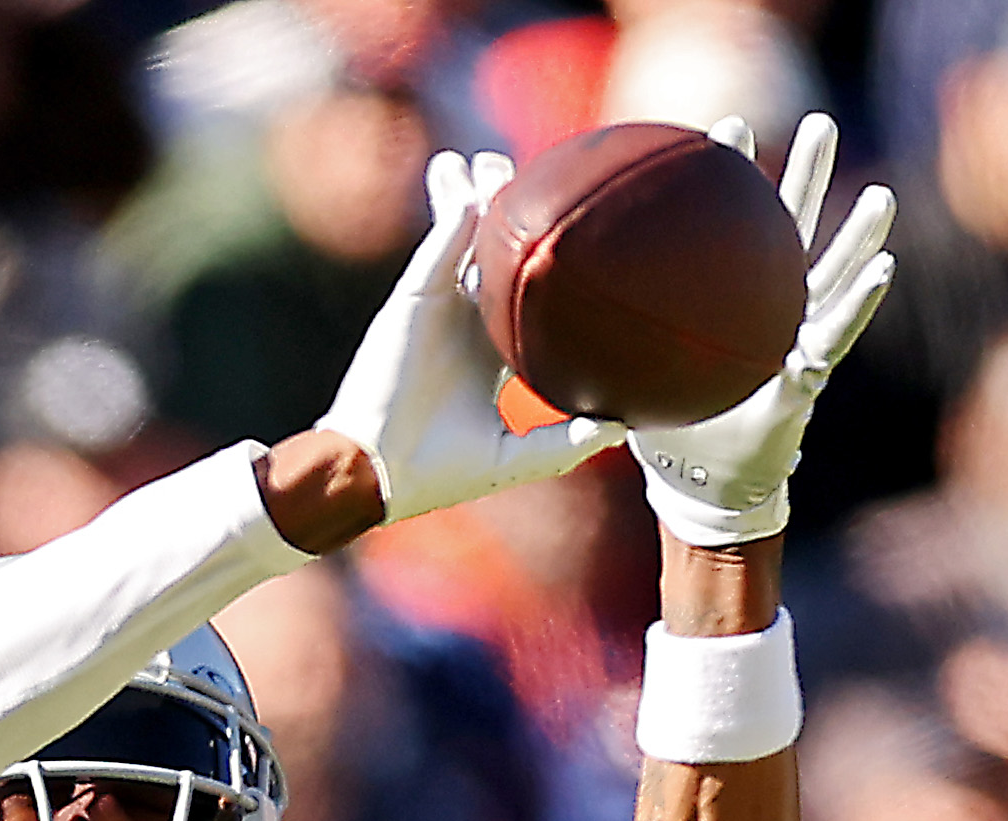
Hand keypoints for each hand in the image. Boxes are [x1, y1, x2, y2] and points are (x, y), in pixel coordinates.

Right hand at [310, 151, 619, 531]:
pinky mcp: (412, 297)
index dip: (541, 267)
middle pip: (488, 254)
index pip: (519, 296)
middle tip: (530, 178)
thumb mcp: (519, 457)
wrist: (380, 472)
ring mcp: (435, 306)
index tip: (570, 240)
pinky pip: (438, 243)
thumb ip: (568, 440)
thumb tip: (626, 425)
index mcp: (487, 351)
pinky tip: (459, 176)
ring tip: (487, 161)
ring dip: (473, 194)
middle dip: (503, 214)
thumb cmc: (441, 471)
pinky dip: (451, 207)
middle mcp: (462, 322)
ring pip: (460, 237)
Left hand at [627, 115, 899, 549]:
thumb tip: (544, 306)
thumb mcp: (626, 374)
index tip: (724, 128)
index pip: (730, 229)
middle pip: (791, 231)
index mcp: (729, 304)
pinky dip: (861, 304)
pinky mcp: (808, 379)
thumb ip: (600, 337)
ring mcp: (797, 341)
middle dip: (807, 177)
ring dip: (859, 237)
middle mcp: (770, 312)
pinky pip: (838, 336)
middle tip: (819, 123)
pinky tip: (884, 269)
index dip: (730, 181)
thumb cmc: (668, 432)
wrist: (701, 490)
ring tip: (881, 197)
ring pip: (834, 276)